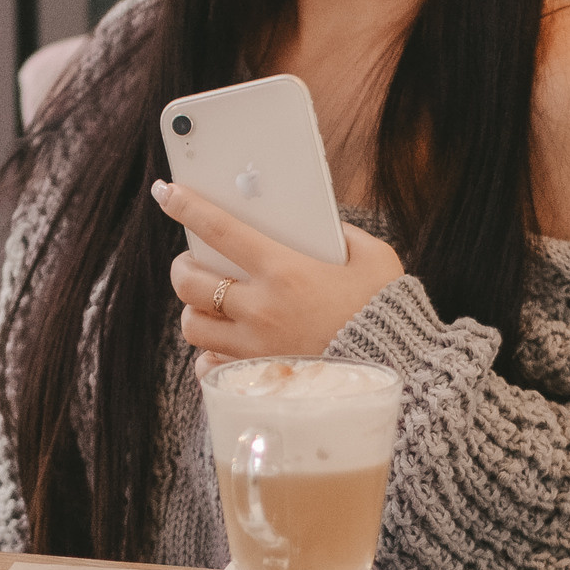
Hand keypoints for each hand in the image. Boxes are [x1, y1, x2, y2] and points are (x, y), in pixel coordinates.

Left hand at [154, 179, 404, 362]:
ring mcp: (255, 347)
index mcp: (285, 270)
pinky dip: (210, 356)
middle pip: (188, 283)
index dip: (186, 206)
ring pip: (193, 326)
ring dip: (194, 310)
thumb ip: (342, 235)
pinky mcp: (257, 377)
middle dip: (182, 267)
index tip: (167, 192)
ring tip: (208, 304)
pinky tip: (223, 347)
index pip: (219, 229)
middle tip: (191, 261)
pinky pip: (211, 367)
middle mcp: (261, 308)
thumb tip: (321, 225)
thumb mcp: (373, 259)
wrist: (402, 372)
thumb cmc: (387, 311)